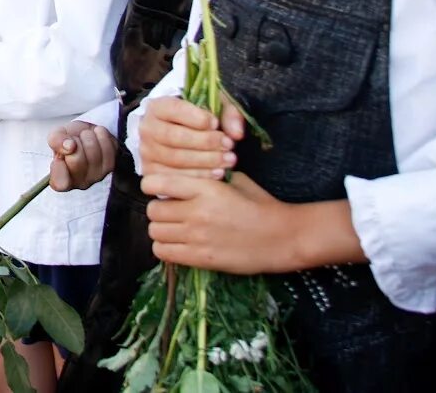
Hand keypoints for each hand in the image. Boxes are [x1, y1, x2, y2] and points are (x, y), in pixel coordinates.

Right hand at [49, 120, 115, 191]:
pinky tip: (96, 136)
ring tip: (85, 137)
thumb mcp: (56, 136)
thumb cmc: (68, 140)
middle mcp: (80, 183)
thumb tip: (70, 146)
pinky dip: (101, 135)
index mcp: (61, 180)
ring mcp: (97, 176)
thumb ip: (56, 141)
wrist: (86, 134)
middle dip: (75, 141)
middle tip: (74, 141)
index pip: (61, 183)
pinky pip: (108, 147)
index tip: (59, 157)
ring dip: (88, 136)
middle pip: (77, 160)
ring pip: (93, 150)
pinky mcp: (110, 166)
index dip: (59, 168)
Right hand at [139, 96, 241, 179]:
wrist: (181, 135)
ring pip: (176, 159)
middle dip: (205, 142)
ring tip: (229, 159)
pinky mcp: (152, 172)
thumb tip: (236, 134)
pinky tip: (218, 172)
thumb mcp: (215, 107)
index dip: (197, 117)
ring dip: (206, 161)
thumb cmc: (199, 120)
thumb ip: (229, 114)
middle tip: (229, 145)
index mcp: (157, 107)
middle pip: (174, 137)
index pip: (174, 109)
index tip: (216, 123)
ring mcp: (147, 152)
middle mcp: (146, 128)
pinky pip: (175, 177)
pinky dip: (199, 176)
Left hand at [142, 172, 318, 274]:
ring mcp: (197, 237)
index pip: (156, 183)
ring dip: (162, 230)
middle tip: (172, 213)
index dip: (152, 186)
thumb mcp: (235, 181)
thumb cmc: (260, 205)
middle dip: (159, 210)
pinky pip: (163, 253)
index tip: (158, 190)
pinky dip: (166, 248)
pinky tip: (178, 245)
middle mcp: (197, 211)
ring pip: (155, 232)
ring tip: (175, 230)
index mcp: (205, 188)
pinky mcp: (201, 259)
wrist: (283, 237)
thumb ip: (206, 178)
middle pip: (152, 210)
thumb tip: (180, 176)